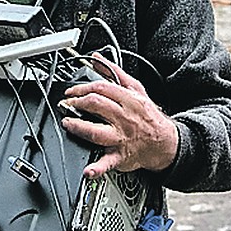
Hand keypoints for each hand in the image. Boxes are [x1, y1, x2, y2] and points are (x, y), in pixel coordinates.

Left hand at [59, 54, 178, 178]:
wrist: (165, 142)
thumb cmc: (147, 115)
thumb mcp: (136, 89)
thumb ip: (114, 73)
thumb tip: (97, 59)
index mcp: (127, 100)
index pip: (100, 88)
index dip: (81, 88)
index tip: (71, 91)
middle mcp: (123, 118)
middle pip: (96, 105)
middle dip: (76, 103)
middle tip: (65, 105)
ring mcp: (121, 138)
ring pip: (97, 131)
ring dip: (79, 127)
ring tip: (68, 124)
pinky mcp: (120, 156)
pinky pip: (108, 163)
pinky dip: (97, 168)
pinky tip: (88, 171)